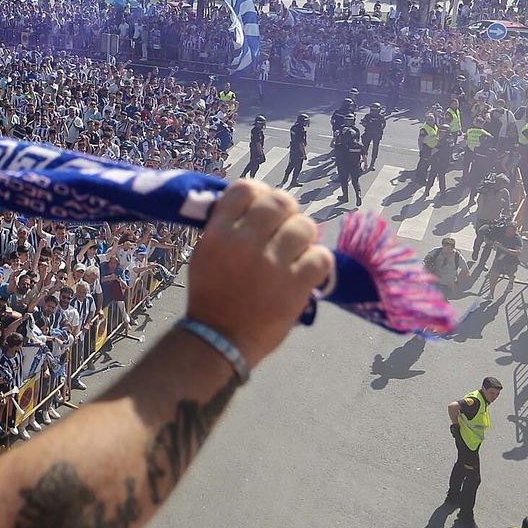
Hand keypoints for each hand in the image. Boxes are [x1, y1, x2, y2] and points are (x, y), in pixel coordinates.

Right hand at [184, 180, 328, 366]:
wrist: (220, 339)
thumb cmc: (211, 295)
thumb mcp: (205, 253)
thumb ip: (226, 226)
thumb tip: (255, 204)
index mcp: (219, 232)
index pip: (245, 189)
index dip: (259, 193)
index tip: (262, 207)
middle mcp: (245, 242)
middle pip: (280, 202)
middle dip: (286, 212)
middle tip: (284, 228)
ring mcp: (272, 263)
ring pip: (305, 226)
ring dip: (302, 237)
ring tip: (295, 252)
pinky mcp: (296, 284)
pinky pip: (321, 256)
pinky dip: (316, 262)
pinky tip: (306, 271)